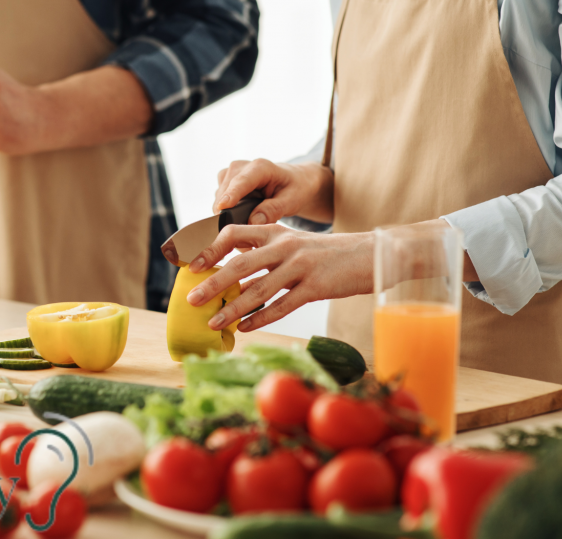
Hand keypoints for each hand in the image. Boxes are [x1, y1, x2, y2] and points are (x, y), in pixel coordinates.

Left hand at [186, 225, 373, 332]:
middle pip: (240, 265)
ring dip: (233, 309)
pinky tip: (245, 328)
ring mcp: (300, 266)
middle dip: (213, 284)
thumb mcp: (293, 246)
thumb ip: (265, 256)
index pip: (234, 233)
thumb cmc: (326, 254)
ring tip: (214, 322)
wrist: (369, 255)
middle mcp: (284, 246)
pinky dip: (261, 318)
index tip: (193, 266)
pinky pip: (282, 306)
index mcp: (275, 232)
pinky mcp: (316, 287)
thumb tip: (232, 276)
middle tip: (192, 300)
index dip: (211, 249)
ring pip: (259, 290)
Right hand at [214, 159, 333, 224]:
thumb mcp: (292, 200)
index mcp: (261, 167)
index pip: (242, 181)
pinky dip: (226, 213)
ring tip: (246, 229)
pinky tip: (242, 218)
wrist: (293, 181)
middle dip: (229, 216)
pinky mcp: (224, 182)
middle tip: (243, 242)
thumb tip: (252, 221)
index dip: (231, 195)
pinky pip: (218, 201)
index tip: (222, 208)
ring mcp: (230, 174)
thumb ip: (274, 210)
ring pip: (219, 199)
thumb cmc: (295, 188)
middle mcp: (241, 167)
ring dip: (227, 216)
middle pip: (226, 193)